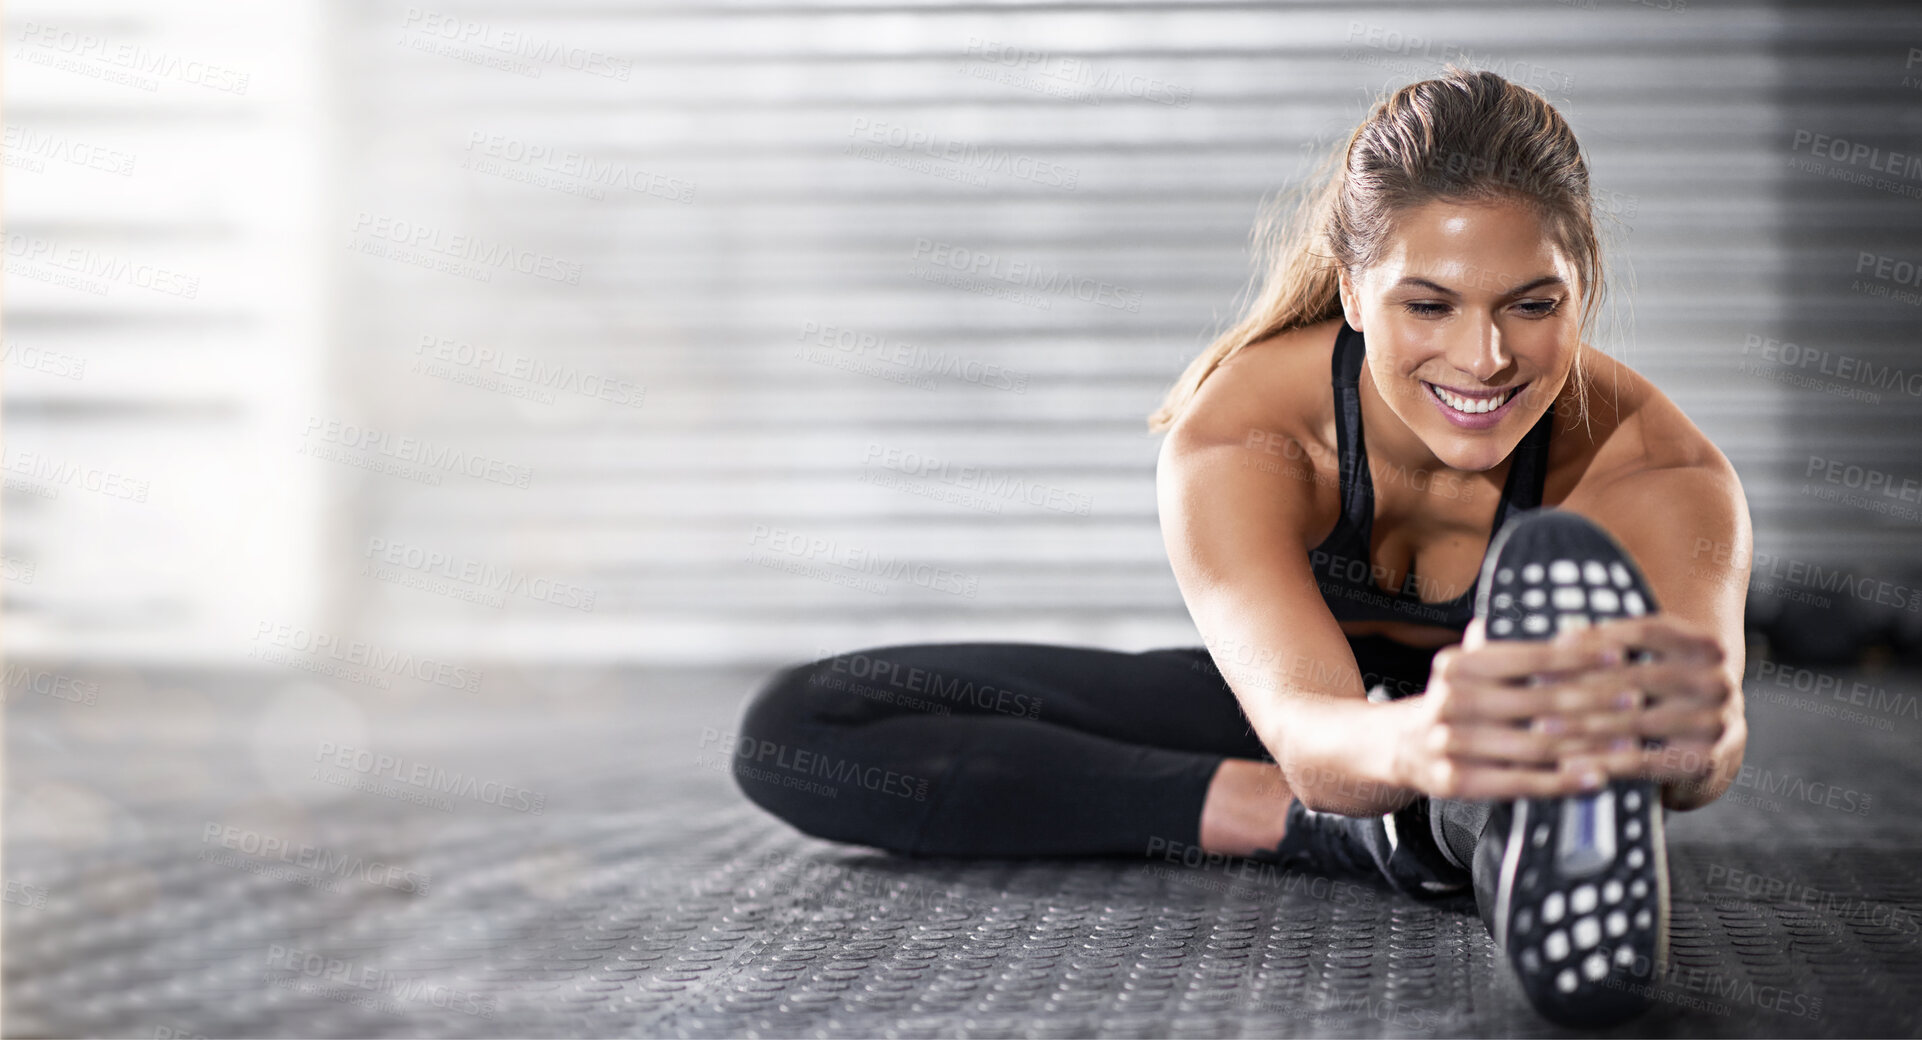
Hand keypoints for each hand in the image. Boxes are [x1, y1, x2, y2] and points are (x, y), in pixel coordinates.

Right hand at [1399, 616, 1722, 800]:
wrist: (1397, 747)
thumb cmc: (1453, 702)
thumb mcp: (1468, 667)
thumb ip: (1510, 649)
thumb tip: (1574, 628)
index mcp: (1458, 665)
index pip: (1530, 656)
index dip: (1579, 655)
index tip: (1621, 654)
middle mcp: (1450, 700)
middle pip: (1539, 701)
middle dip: (1596, 700)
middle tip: (1638, 697)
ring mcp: (1449, 743)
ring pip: (1536, 744)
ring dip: (1589, 744)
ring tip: (1631, 741)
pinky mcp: (1454, 782)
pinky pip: (1519, 782)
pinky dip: (1562, 781)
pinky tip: (1596, 777)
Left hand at [1549, 614, 1730, 794]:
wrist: (1716, 746)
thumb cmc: (1666, 694)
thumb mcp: (1656, 662)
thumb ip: (1618, 649)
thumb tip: (1560, 637)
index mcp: (1706, 646)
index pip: (1644, 632)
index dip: (1597, 637)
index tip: (1554, 645)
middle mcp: (1717, 681)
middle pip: (1634, 678)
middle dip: (1579, 683)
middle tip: (1535, 689)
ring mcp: (1714, 723)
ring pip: (1633, 720)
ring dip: (1581, 725)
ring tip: (1541, 728)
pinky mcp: (1704, 761)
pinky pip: (1642, 761)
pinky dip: (1602, 762)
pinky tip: (1568, 765)